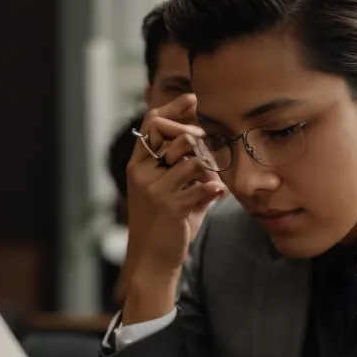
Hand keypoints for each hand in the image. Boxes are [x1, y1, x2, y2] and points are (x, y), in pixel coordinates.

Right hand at [122, 95, 226, 322]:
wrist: (153, 258)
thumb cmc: (164, 222)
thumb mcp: (169, 190)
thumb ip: (183, 166)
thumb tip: (205, 140)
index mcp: (138, 166)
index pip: (152, 124)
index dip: (173, 108)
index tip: (193, 98)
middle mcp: (142, 174)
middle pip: (174, 135)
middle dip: (197, 137)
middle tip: (208, 146)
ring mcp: (155, 189)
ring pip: (191, 158)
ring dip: (209, 166)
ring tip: (212, 179)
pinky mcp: (171, 206)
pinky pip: (200, 185)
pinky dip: (214, 188)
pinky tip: (218, 193)